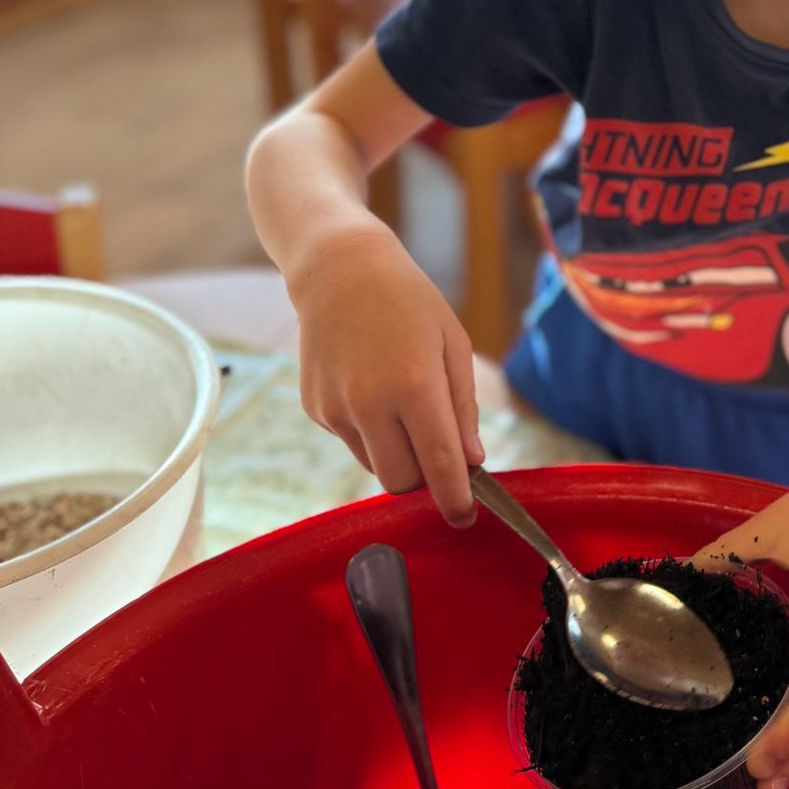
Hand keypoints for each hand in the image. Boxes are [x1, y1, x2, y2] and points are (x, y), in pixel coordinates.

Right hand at [291, 225, 483, 526]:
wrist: (339, 271)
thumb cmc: (409, 302)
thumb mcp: (452, 344)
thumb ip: (463, 408)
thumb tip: (472, 461)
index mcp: (413, 386)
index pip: (438, 466)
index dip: (455, 500)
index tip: (465, 517)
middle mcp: (368, 404)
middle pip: (401, 482)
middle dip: (425, 479)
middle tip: (439, 450)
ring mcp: (336, 410)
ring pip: (375, 466)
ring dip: (396, 453)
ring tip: (401, 399)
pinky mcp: (316, 410)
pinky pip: (352, 442)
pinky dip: (370, 431)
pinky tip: (370, 385)